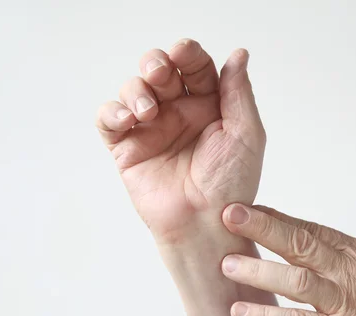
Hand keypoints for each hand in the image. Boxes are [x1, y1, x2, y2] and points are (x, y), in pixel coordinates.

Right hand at [95, 39, 264, 242]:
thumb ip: (239, 93)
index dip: (187, 53)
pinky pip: (109, 120)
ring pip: (132, 89)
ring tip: (147, 111)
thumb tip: (239, 54)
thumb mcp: (246, 135)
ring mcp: (151, 129)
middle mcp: (179, 113)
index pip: (194, 66)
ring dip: (135, 89)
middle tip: (159, 74)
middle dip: (155, 63)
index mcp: (209, 106)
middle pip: (159, 70)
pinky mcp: (127, 148)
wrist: (204, 224)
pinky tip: (127, 119)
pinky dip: (112, 112)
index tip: (183, 52)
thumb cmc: (231, 184)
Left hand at [218, 204, 355, 315]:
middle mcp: (353, 272)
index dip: (274, 218)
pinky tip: (240, 312)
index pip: (310, 228)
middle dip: (263, 227)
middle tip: (228, 214)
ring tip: (226, 264)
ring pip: (298, 280)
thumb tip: (305, 240)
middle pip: (302, 242)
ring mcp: (349, 304)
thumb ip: (344, 255)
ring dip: (259, 271)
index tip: (246, 208)